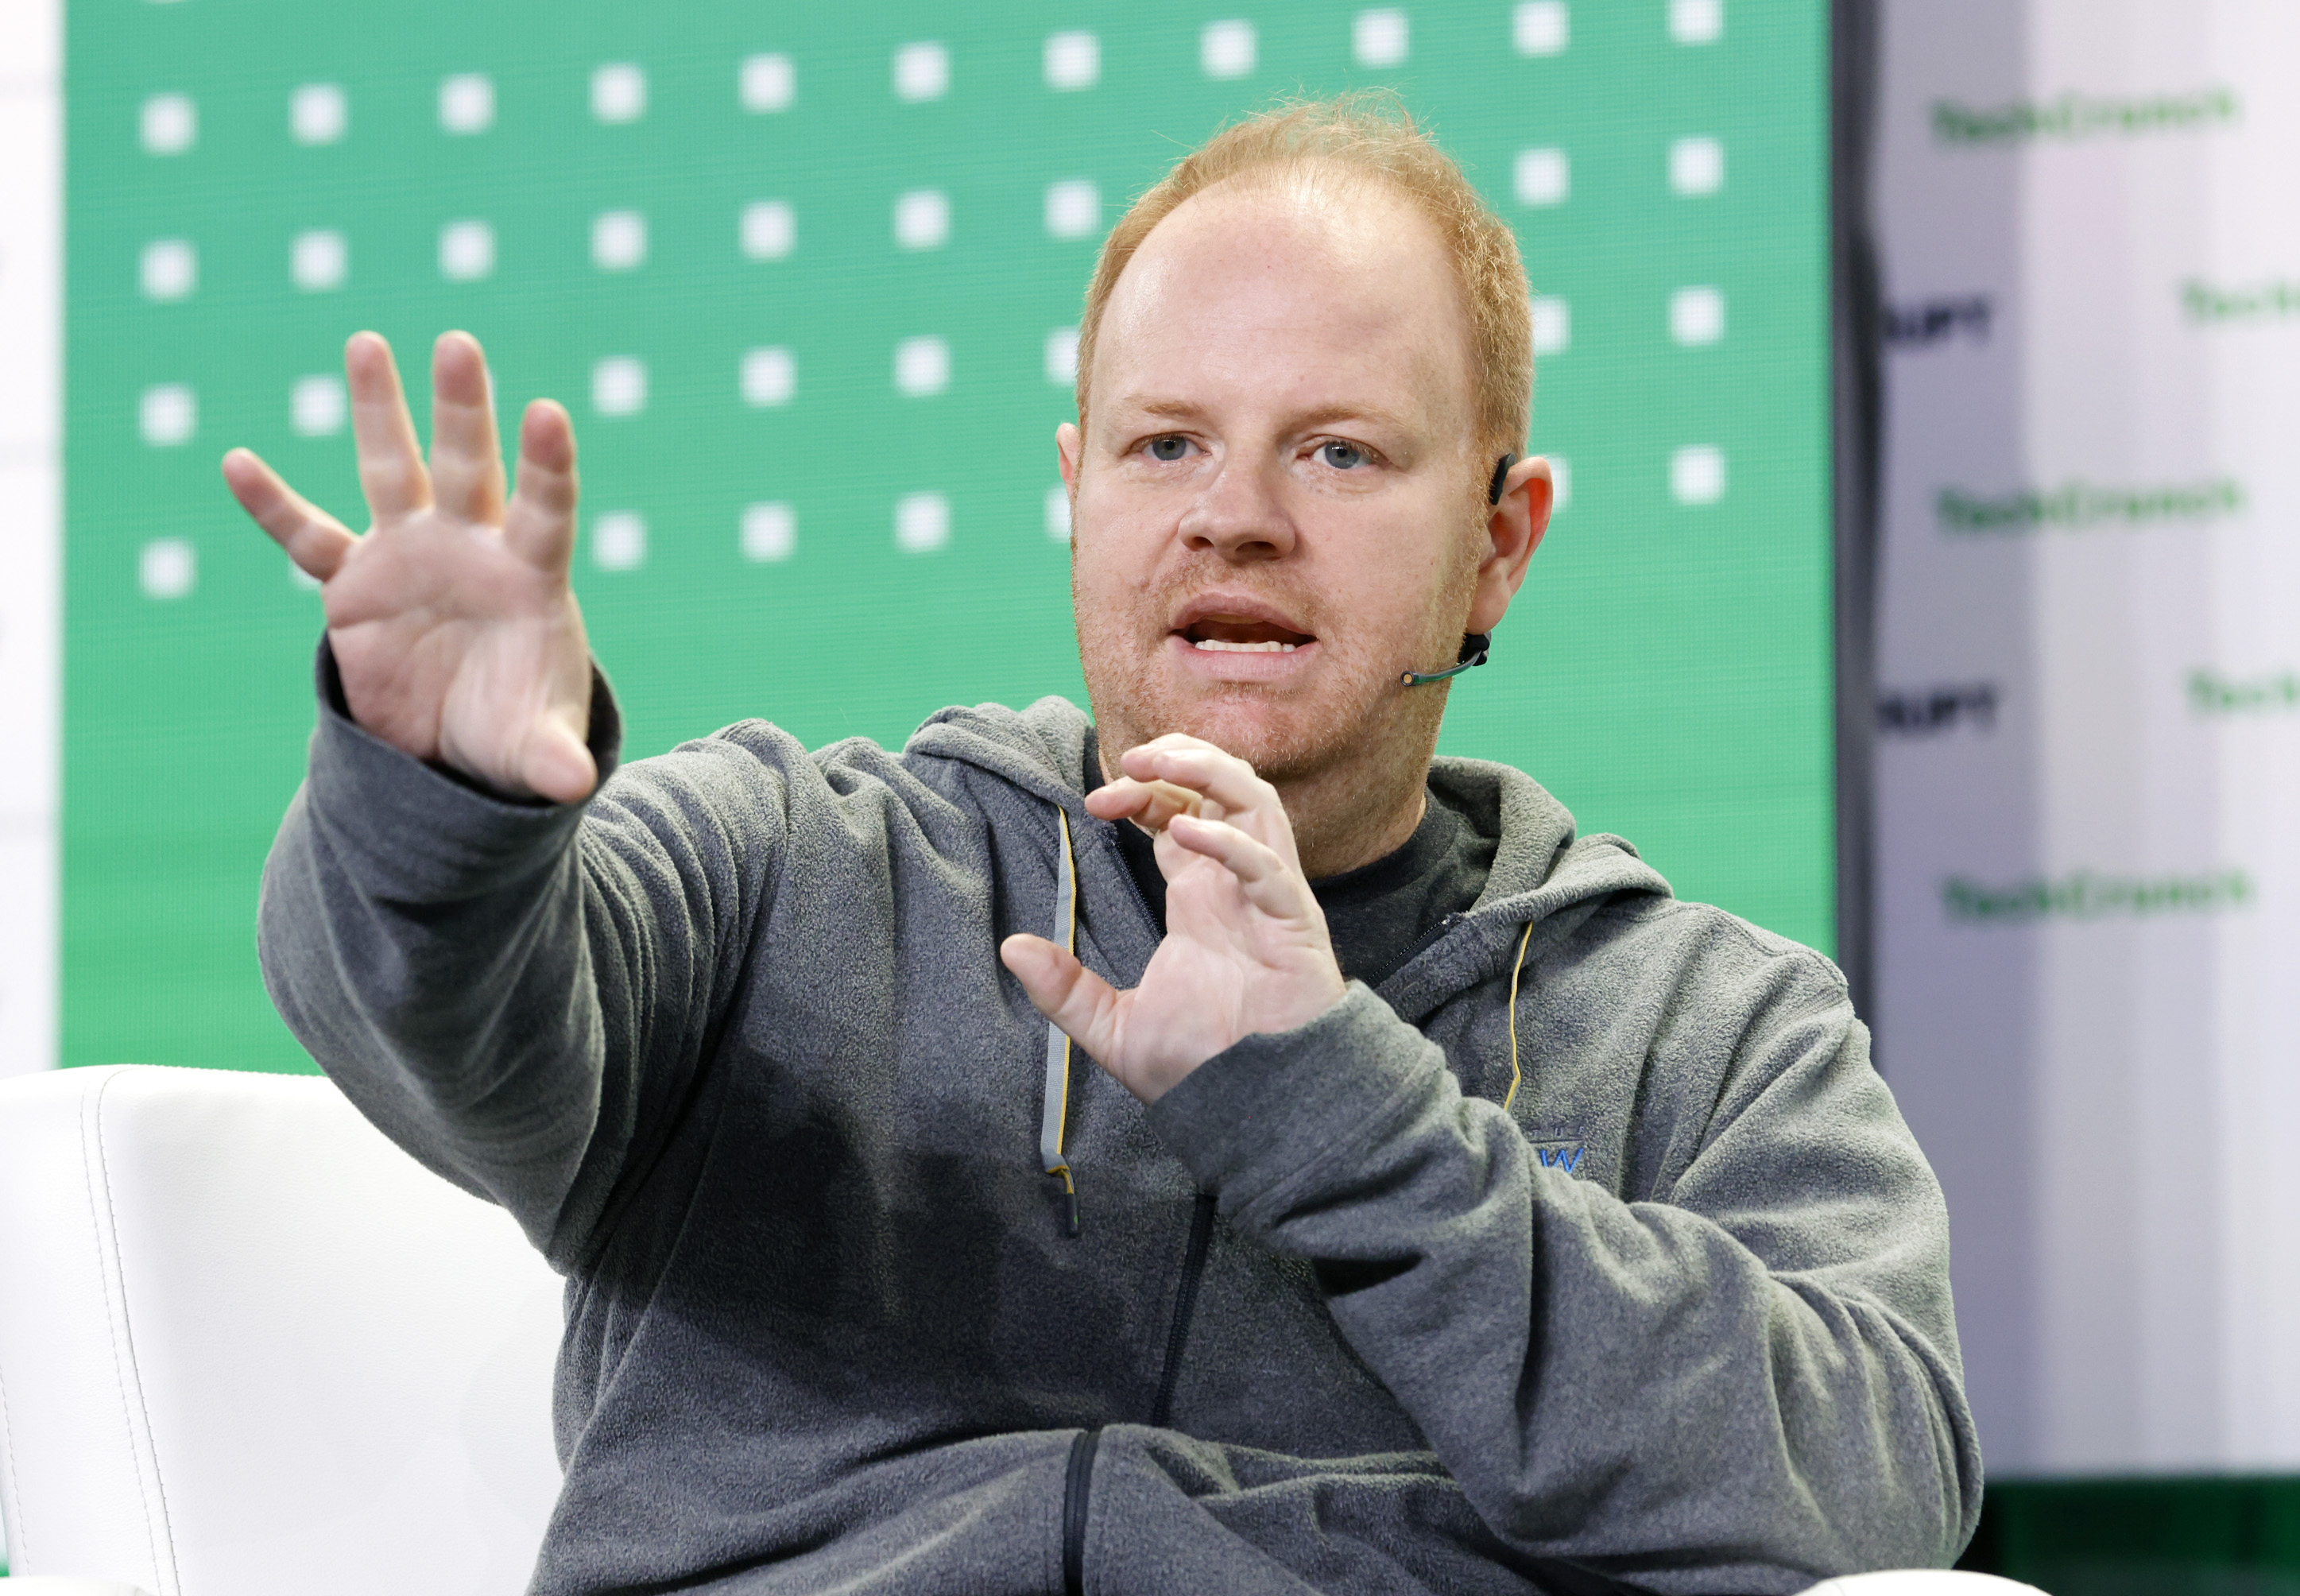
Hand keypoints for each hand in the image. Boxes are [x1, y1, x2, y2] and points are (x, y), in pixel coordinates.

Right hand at [222, 330, 597, 802]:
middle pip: (469, 466)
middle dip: (463, 408)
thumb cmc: (514, 731)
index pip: (543, 511)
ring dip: (380, 411)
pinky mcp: (355, 583)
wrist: (457, 747)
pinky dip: (273, 506)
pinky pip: (308, 539)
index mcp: (529, 579)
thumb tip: (572, 786)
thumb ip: (552, 759)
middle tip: (459, 343)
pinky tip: (237, 464)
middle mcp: (470, 550)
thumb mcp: (535, 749)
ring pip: (393, 472)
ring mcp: (409, 556)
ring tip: (368, 343)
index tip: (548, 412)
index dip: (547, 465)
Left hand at [1000, 735, 1346, 1103]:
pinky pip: (1269, 868)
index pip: (1179, 813)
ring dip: (1209, 771)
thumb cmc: (1204, 1065)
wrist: (1259, 1110)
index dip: (1140, 792)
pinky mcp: (1294, 925)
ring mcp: (1269, 899)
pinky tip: (1188, 834)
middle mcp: (1237, 884)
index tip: (1094, 801)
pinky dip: (1231, 843)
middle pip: (1222, 787)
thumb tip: (1010, 947)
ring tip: (1161, 763)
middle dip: (1177, 758)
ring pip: (1257, 803)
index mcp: (1202, 896)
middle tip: (1127, 760)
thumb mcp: (1114, 1028)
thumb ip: (1066, 989)